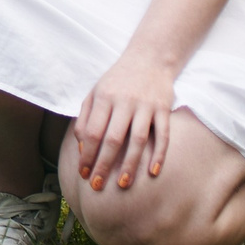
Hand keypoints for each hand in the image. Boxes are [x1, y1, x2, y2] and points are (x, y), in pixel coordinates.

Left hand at [73, 55, 178, 192]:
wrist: (149, 58)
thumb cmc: (117, 80)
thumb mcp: (95, 92)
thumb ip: (85, 117)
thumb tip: (81, 146)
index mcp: (103, 97)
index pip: (92, 131)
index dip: (86, 154)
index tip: (83, 173)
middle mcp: (124, 101)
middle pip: (113, 139)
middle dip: (103, 165)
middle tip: (97, 187)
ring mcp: (146, 105)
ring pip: (137, 140)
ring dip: (130, 164)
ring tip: (123, 184)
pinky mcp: (164, 108)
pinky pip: (163, 134)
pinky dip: (159, 154)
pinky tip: (153, 172)